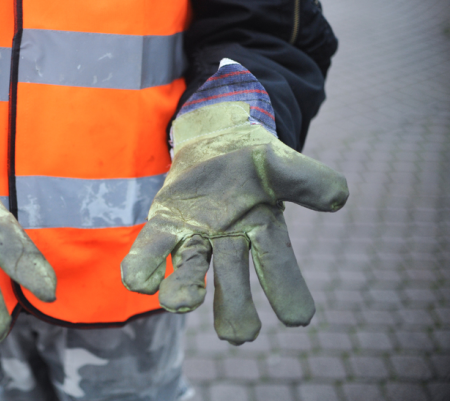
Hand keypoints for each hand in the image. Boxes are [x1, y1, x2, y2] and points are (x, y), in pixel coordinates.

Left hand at [121, 102, 347, 343]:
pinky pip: (152, 250)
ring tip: (179, 303)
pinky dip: (144, 267)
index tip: (299, 319)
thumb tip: (339, 198)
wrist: (214, 140)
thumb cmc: (252, 160)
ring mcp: (194, 237)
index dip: (287, 290)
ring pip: (190, 269)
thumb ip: (307, 179)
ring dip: (184, 289)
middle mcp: (227, 243)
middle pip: (233, 279)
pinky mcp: (164, 225)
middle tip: (238, 336)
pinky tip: (139, 281)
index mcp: (263, 231)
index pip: (277, 264)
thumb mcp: (280, 163)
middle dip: (235, 306)